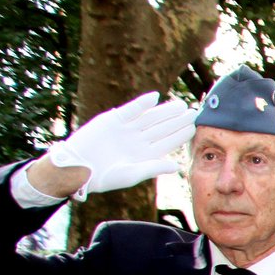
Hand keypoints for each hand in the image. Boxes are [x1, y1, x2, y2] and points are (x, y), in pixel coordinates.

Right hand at [39, 91, 196, 197]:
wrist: (79, 167)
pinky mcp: (113, 120)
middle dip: (178, 120)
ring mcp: (127, 129)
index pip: (168, 142)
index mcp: (146, 154)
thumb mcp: (132, 174)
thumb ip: (154, 167)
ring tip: (180, 105)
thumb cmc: (105, 176)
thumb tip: (176, 165)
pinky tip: (155, 97)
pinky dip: (142, 104)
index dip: (181, 134)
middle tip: (194, 111)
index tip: (195, 127)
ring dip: (165, 111)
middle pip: (162, 127)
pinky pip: (130, 110)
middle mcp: (139, 140)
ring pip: (150, 117)